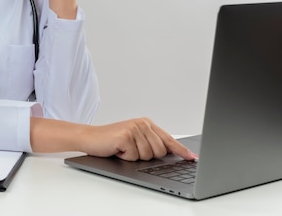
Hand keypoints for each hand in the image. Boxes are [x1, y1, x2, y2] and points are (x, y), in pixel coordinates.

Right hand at [81, 118, 196, 160]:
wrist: (90, 137)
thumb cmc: (111, 141)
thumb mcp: (134, 140)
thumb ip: (152, 143)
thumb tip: (170, 153)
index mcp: (147, 123)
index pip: (168, 139)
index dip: (180, 150)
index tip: (191, 157)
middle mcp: (142, 123)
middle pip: (160, 151)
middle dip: (147, 156)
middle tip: (132, 149)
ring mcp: (134, 128)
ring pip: (148, 156)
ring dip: (134, 157)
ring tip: (124, 149)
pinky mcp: (126, 136)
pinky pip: (135, 157)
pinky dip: (125, 157)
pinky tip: (118, 149)